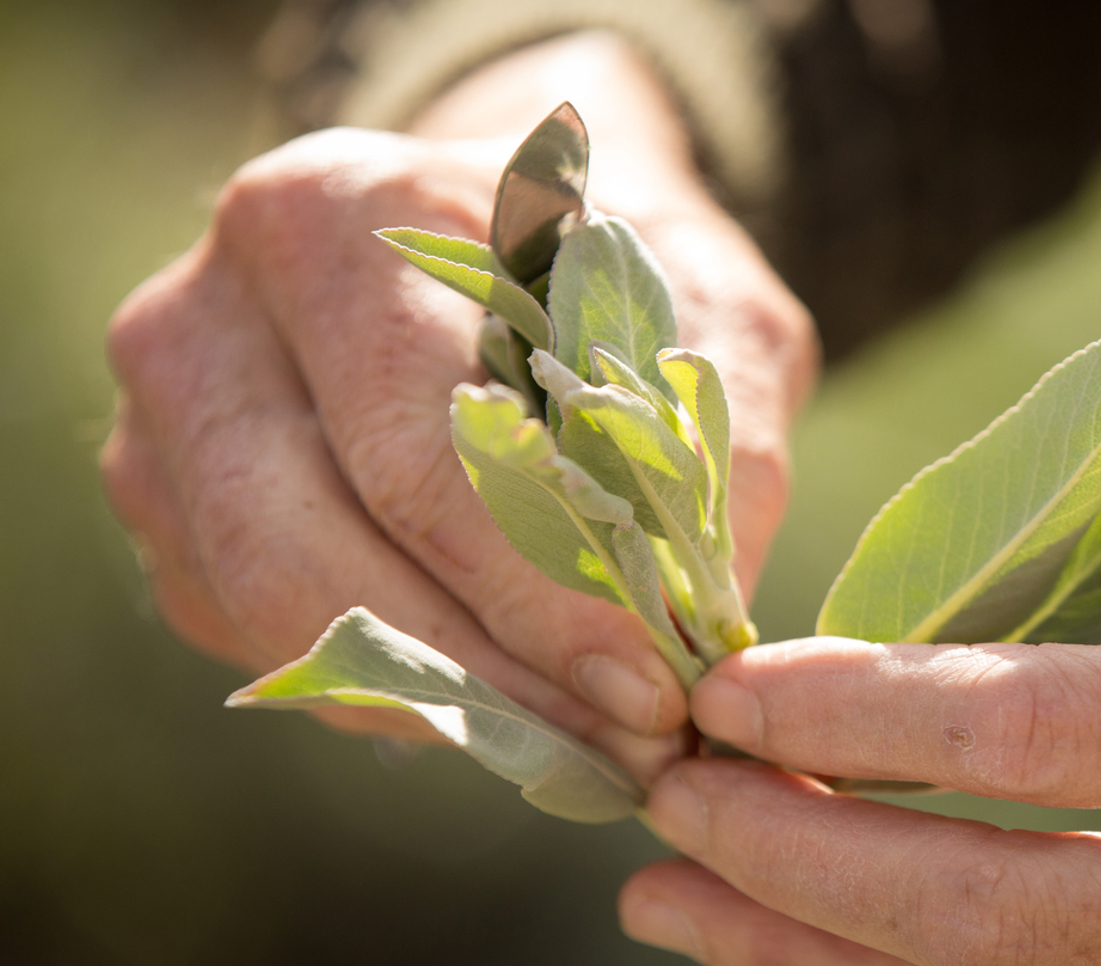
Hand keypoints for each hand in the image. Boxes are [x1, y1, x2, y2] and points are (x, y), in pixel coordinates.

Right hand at [101, 34, 815, 774]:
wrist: (505, 235)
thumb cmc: (615, 271)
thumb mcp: (711, 316)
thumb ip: (717, 454)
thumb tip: (700, 637)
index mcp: (336, 221)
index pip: (421, 458)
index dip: (537, 596)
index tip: (650, 687)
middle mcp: (210, 311)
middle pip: (310, 552)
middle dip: (484, 675)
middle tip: (624, 740)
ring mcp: (164, 415)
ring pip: (271, 610)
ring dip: (437, 699)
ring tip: (585, 733)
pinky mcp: (165, 502)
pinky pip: (258, 632)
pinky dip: (389, 683)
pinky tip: (502, 688)